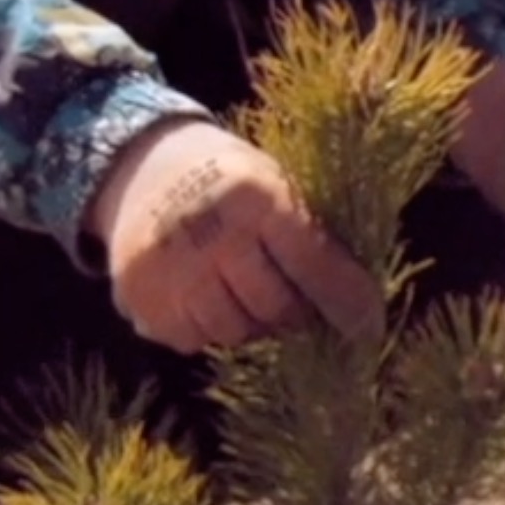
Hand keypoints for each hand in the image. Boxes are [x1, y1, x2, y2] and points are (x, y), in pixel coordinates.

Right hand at [87, 119, 387, 355]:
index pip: (312, 263)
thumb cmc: (228, 178)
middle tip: (298, 307)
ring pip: (231, 332)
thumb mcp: (275, 183)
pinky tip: (205, 295)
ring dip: (250, 324)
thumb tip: (360, 306)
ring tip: (246, 293)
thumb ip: (312, 237)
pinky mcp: (137, 295)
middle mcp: (209, 232)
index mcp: (254, 194)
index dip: (345, 301)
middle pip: (273, 309)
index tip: (367, 327)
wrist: (142, 165)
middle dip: (295, 316)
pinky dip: (206, 328)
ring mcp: (167, 267)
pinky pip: (190, 339)